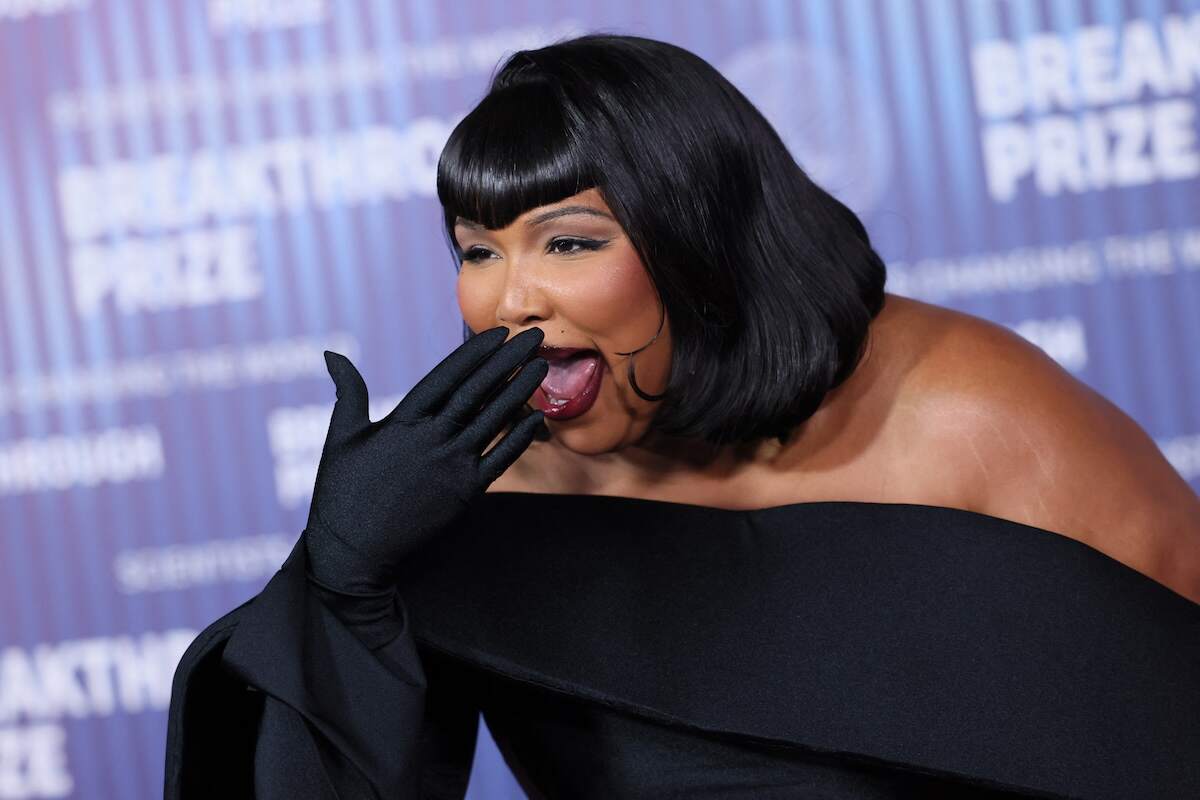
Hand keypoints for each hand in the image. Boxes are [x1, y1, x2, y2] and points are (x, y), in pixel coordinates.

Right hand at [304, 326, 547, 594]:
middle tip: (533, 336)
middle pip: (477, 390)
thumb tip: (330, 353)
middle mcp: (430, 439)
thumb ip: (348, 391)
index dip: (475, 352)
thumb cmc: (340, 494)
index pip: (446, 376)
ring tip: (542, 366)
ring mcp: (450, 466)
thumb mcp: (340, 436)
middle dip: (508, 360)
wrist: (351, 553)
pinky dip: (519, 438)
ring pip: (493, 420)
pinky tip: (538, 418)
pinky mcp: (464, 494)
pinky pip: (499, 460)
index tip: (499, 332)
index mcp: (401, 421)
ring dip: (520, 391)